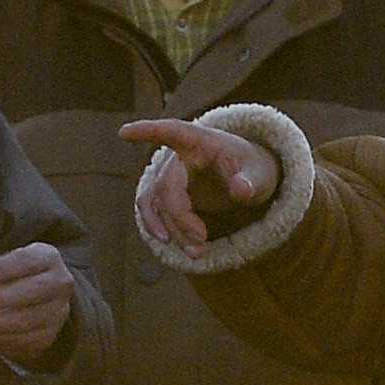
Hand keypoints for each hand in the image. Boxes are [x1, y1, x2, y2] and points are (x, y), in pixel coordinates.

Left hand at [0, 241, 76, 364]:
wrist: (33, 300)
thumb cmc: (10, 278)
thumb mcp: (1, 267)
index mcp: (47, 258)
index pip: (26, 261)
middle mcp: (59, 284)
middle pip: (31, 292)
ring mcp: (57, 313)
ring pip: (25, 321)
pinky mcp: (48, 336)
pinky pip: (23, 341)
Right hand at [120, 117, 278, 255]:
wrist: (249, 178)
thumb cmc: (252, 167)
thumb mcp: (259, 172)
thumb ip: (250, 180)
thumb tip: (240, 191)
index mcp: (200, 142)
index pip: (172, 132)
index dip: (148, 131)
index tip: (124, 132)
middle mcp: (179, 158)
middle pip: (167, 185)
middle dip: (180, 216)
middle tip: (202, 239)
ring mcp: (171, 177)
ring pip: (157, 203)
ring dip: (170, 228)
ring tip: (195, 252)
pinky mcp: (168, 196)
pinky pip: (154, 211)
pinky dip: (160, 228)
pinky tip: (174, 245)